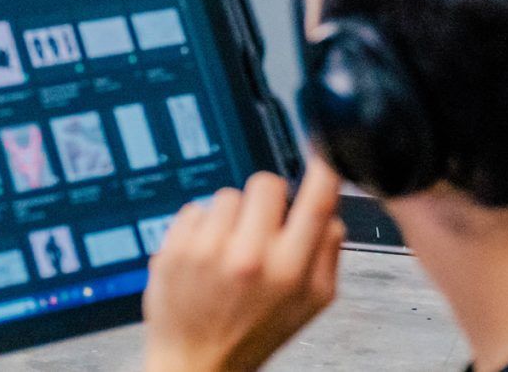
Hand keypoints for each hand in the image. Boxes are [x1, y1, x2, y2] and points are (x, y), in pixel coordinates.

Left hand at [140, 161, 343, 371]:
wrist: (197, 361)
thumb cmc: (255, 332)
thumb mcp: (310, 304)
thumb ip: (327, 255)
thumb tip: (331, 212)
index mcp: (290, 271)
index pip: (316, 203)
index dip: (323, 171)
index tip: (322, 156)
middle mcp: (249, 256)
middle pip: (266, 183)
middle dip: (267, 199)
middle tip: (262, 225)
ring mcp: (208, 249)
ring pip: (228, 194)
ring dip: (232, 215)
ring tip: (230, 249)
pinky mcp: (175, 246)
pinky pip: (196, 207)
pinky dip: (202, 226)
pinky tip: (206, 255)